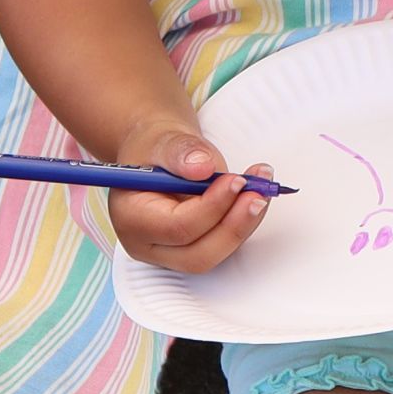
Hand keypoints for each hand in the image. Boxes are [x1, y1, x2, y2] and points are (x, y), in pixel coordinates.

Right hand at [107, 125, 272, 273]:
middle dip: (233, 225)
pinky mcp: (192, 249)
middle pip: (197, 254)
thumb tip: (202, 167)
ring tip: (262, 188)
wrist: (158, 155)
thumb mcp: (161, 139)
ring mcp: (169, 253)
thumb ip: (180, 151)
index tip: (236, 180)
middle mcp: (147, 244)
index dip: (212, 207)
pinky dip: (242, 222)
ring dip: (244, 224)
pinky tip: (255, 195)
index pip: (176, 228)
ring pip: (214, 254)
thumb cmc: (153, 148)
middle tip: (257, 194)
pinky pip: (222, 246)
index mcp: (130, 219)